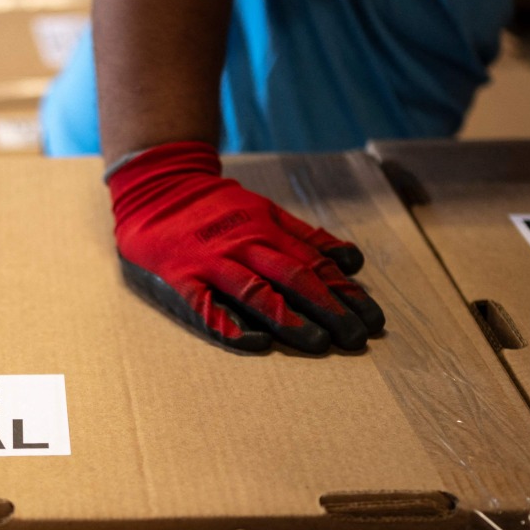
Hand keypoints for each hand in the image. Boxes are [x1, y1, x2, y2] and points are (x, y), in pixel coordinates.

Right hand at [108, 141, 384, 352]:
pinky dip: (232, 325)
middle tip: (357, 337)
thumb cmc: (218, 206)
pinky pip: (208, 305)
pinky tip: (258, 344)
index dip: (346, 292)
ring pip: (257, 292)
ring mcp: (212, 260)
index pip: (315, 263)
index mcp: (268, 229)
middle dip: (329, 309)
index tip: (373, 319)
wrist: (157, 185)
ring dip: (290, 319)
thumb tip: (352, 261)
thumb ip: (307, 237)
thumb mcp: (267, 210)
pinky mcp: (182, 276)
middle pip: (294, 278)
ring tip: (320, 344)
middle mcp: (245, 244)